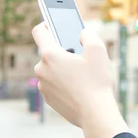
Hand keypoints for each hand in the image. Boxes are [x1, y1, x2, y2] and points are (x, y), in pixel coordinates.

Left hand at [32, 22, 128, 137]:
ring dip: (63, 67)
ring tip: (82, 72)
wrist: (96, 114)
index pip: (39, 32)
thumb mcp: (98, 50)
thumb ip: (88, 34)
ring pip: (52, 69)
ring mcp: (43, 86)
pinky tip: (79, 86)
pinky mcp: (48, 99)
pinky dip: (63, 82)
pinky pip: (54, 84)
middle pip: (48, 52)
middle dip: (62, 50)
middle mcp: (41, 70)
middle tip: (79, 53)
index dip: (46, 23)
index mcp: (50, 55)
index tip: (53, 22)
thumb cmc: (96, 81)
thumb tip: (81, 33)